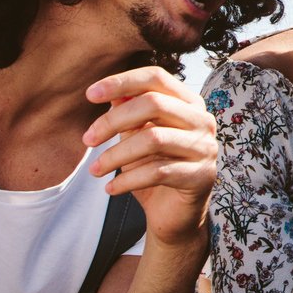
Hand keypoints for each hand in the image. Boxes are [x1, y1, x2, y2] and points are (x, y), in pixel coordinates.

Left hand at [84, 67, 220, 255]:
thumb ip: (128, 113)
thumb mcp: (136, 137)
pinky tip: (111, 189)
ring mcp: (205, 148)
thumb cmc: (154, 169)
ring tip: (94, 170)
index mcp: (189, 103)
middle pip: (154, 104)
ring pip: (153, 138)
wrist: (174, 214)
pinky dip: (128, 180)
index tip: (90, 94)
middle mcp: (202, 120)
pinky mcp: (201, 176)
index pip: (156, 78)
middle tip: (87, 140)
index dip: (122, 81)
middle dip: (113, 120)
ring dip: (116, 155)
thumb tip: (109, 92)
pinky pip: (158, 172)